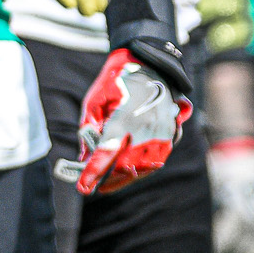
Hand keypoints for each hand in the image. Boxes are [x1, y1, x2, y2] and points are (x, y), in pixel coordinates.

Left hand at [77, 49, 191, 194]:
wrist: (149, 64)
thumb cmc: (115, 82)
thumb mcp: (94, 100)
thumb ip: (88, 128)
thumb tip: (83, 158)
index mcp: (123, 117)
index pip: (106, 153)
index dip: (93, 172)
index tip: (83, 187)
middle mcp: (144, 127)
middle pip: (126, 165)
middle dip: (109, 180)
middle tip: (93, 186)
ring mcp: (160, 131)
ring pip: (145, 168)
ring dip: (126, 178)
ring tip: (109, 183)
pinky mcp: (170, 133)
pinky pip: (157, 160)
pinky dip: (143, 170)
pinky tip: (129, 172)